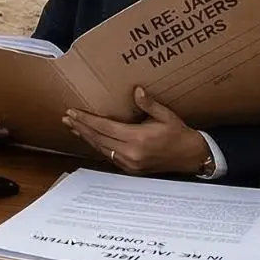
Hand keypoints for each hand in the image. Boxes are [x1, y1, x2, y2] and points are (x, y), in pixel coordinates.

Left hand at [65, 87, 211, 176]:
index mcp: (138, 139)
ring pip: (101, 148)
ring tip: (73, 126)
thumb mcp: (166, 116)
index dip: (87, 119)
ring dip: (86, 137)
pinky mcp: (131, 169)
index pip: (105, 127)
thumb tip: (136, 91)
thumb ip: (149, 104)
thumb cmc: (180, 134)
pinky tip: (90, 138)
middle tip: (66, 117)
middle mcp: (131, 153)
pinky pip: (109, 155)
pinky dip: (97, 145)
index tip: (73, 112)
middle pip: (98, 139)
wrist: (192, 157)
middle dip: (81, 127)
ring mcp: (130, 163)